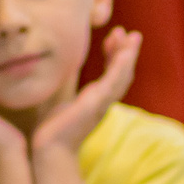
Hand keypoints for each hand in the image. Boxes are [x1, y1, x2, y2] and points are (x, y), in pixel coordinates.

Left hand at [32, 26, 139, 157]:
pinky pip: (114, 82)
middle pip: (122, 74)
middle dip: (127, 52)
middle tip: (131, 34)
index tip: (112, 39)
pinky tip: (125, 52)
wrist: (51, 149)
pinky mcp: (98, 104)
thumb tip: (57, 82)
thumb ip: (66, 94)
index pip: (112, 76)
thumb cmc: (53, 131)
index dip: (114, 56)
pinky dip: (121, 66)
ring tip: (132, 36)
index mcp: (96, 101)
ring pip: (122, 76)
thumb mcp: (61, 105)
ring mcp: (102, 103)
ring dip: (129, 55)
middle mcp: (103, 102)